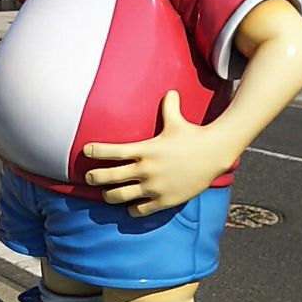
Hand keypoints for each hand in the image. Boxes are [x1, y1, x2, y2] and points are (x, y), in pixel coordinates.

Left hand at [83, 91, 234, 216]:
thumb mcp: (178, 120)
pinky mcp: (164, 200)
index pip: (112, 152)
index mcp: (146, 149)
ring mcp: (154, 187)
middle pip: (109, 177)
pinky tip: (131, 206)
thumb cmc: (194, 135)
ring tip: (107, 194)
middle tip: (88, 178)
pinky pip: (139, 210)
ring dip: (109, 196)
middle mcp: (147, 169)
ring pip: (119, 197)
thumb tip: (170, 91)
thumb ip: (169, 107)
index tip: (86, 151)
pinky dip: (132, 209)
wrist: (215, 154)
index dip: (96, 151)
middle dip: (93, 178)